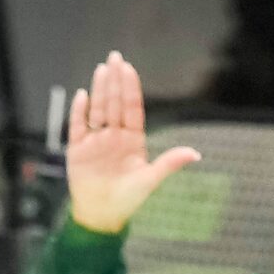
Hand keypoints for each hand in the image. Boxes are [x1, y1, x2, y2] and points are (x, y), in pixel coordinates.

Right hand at [65, 51, 200, 235]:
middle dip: (115, 81)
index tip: (129, 69)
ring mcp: (96, 141)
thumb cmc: (128, 199)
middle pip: (114, 103)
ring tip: (101, 70)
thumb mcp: (151, 179)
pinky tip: (82, 95)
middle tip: (114, 57)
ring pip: (98, 109)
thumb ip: (170, 163)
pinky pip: (78, 126)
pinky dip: (79, 111)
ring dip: (99, 90)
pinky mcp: (78, 149)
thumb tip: (195, 154)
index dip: (130, 88)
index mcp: (133, 139)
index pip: (131, 108)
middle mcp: (114, 136)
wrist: (102, 216)